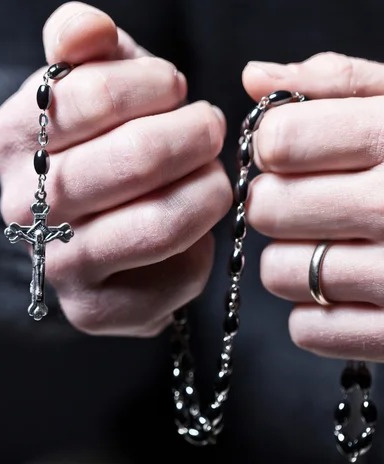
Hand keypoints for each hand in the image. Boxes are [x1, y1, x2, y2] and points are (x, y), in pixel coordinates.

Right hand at [0, 1, 230, 335]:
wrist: (93, 214)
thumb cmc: (100, 135)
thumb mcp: (89, 73)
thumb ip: (81, 38)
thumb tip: (85, 30)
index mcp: (10, 138)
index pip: (87, 99)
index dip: (148, 86)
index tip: (174, 86)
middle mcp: (20, 208)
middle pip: (123, 164)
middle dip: (187, 138)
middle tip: (210, 126)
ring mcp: (55, 265)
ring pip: (151, 227)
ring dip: (204, 194)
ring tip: (214, 176)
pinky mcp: (92, 311)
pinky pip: (167, 283)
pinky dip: (199, 251)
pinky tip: (192, 229)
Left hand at [243, 52, 383, 360]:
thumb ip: (336, 83)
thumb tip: (253, 76)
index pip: (278, 141)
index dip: (274, 144)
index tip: (293, 150)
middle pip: (267, 208)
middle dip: (278, 201)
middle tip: (311, 199)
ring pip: (278, 272)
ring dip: (292, 259)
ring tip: (333, 244)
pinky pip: (308, 329)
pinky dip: (316, 313)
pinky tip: (349, 289)